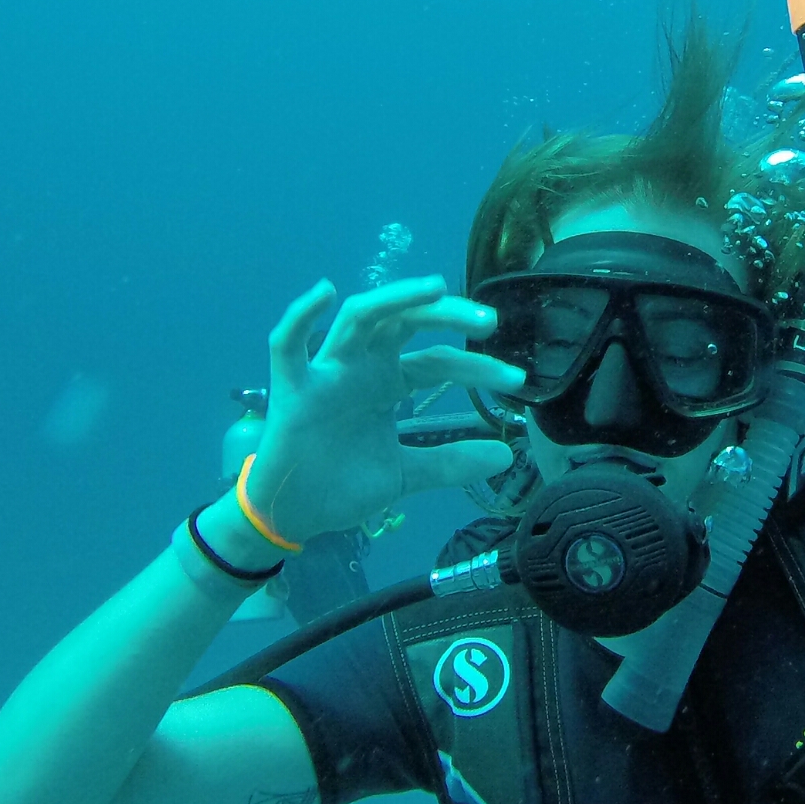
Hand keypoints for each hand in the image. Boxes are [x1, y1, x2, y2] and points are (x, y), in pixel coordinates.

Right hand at [244, 276, 525, 542]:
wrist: (295, 517)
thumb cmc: (344, 484)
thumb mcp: (407, 474)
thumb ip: (451, 463)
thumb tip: (506, 456)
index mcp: (389, 381)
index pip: (440, 362)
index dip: (478, 368)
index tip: (516, 380)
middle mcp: (362, 366)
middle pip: (406, 323)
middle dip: (446, 315)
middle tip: (489, 320)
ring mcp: (327, 372)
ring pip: (360, 317)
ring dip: (396, 297)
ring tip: (434, 286)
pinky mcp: (291, 388)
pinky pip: (287, 345)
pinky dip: (300, 316)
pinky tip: (323, 291)